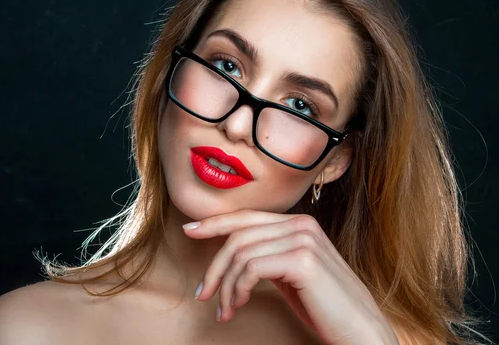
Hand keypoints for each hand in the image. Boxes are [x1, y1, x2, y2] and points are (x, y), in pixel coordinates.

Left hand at [182, 210, 399, 344]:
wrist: (360, 331)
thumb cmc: (323, 306)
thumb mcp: (289, 273)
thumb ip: (267, 255)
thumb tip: (230, 252)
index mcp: (299, 223)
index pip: (247, 217)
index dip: (215, 222)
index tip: (189, 231)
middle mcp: (302, 224)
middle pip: (238, 235)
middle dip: (214, 266)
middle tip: (203, 293)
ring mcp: (304, 239)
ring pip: (241, 253)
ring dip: (225, 285)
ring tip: (225, 309)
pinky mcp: (303, 260)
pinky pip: (251, 268)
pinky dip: (237, 288)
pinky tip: (238, 305)